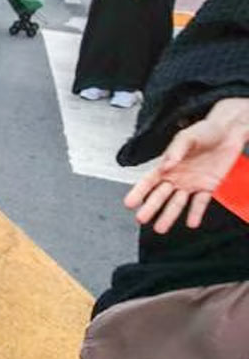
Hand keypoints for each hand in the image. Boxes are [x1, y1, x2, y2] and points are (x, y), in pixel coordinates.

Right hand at [124, 102, 248, 232]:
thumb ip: (176, 151)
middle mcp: (176, 177)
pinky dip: (196, 213)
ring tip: (161, 228)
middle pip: (160, 196)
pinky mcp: (208, 187)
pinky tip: (191, 223)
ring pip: (177, 203)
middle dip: (150, 208)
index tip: (129, 203)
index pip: (148, 181)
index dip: (138, 192)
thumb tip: (166, 165)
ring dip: (169, 216)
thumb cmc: (206, 131)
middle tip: (141, 219)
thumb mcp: (188, 136)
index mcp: (167, 165)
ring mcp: (191, 184)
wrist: (230, 132)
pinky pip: (200, 203)